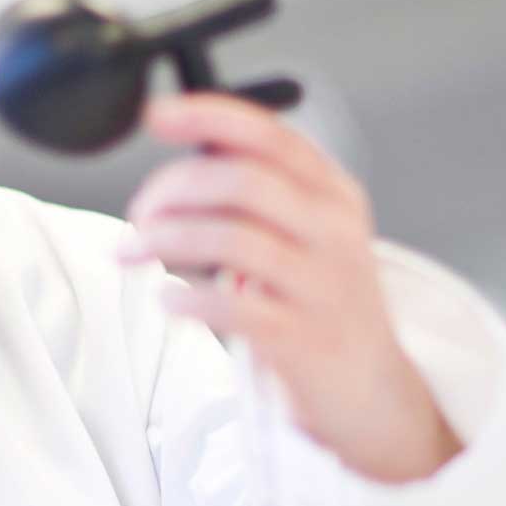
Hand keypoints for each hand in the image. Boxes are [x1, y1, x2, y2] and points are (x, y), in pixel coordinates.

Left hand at [117, 91, 461, 482]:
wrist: (373, 391)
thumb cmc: (323, 301)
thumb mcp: (312, 234)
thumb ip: (264, 192)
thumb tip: (192, 147)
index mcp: (333, 194)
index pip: (269, 136)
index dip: (209, 116)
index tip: (158, 115)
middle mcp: (334, 231)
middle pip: (243, 180)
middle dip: (174, 188)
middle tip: (139, 212)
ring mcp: (322, 286)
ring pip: (234, 238)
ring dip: (166, 239)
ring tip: (131, 250)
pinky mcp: (304, 338)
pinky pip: (234, 307)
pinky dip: (188, 299)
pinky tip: (167, 301)